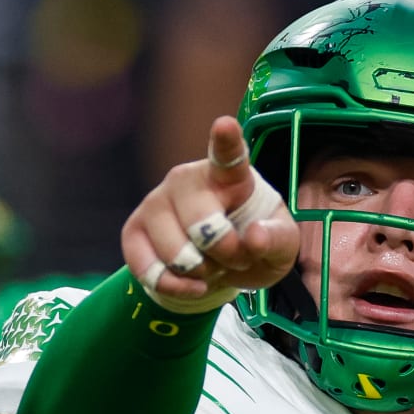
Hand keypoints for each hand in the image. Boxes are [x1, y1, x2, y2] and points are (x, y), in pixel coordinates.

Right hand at [122, 116, 297, 313]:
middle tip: (236, 256)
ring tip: (211, 264)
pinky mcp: (133, 231)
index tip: (225, 125)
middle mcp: (186, 179)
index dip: (225, 141)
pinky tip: (192, 282)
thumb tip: (253, 237)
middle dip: (227, 255)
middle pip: (204, 226)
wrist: (216, 266)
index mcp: (228, 175)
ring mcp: (156, 202)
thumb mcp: (280, 245)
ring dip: (202, 274)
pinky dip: (178, 288)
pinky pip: (152, 272)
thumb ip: (276, 239)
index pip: (227, 155)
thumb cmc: (251, 242)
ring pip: (178, 255)